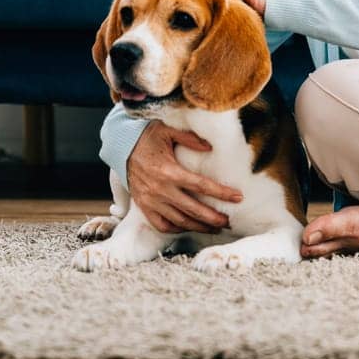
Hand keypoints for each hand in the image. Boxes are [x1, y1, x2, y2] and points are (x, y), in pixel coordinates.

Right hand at [127, 121, 244, 233]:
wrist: (121, 147)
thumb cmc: (148, 137)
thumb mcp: (167, 130)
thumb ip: (190, 138)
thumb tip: (210, 147)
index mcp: (168, 170)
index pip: (201, 185)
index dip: (221, 193)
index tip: (238, 197)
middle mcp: (160, 189)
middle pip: (192, 209)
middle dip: (213, 218)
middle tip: (229, 222)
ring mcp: (150, 201)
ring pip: (179, 221)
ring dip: (199, 226)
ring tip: (215, 228)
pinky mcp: (143, 206)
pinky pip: (161, 224)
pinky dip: (177, 229)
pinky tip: (190, 227)